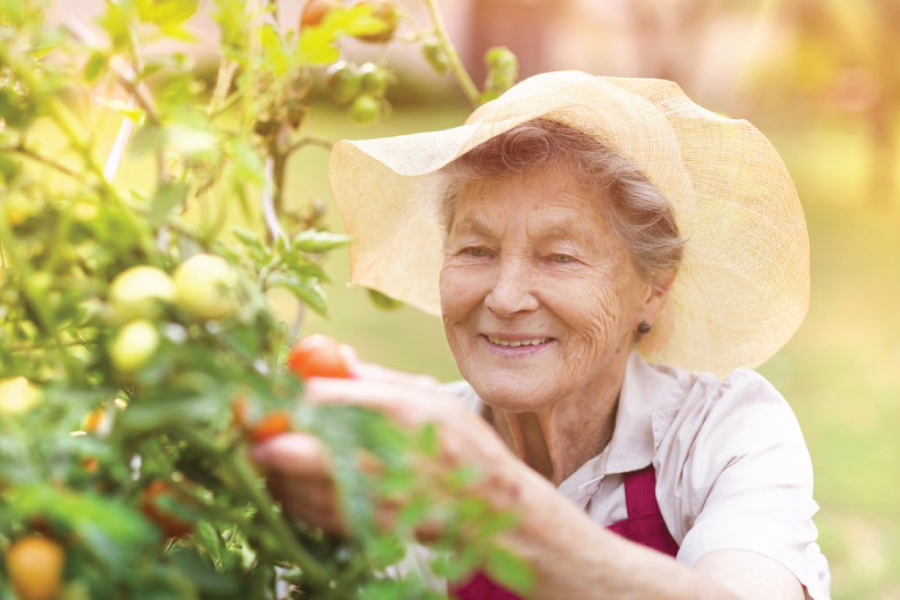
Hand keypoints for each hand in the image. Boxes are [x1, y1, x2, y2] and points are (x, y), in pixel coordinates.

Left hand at [251, 349, 519, 536]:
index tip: (255, 389)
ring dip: (267, 467)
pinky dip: (287, 493)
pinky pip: (303, 511)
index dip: (278, 393)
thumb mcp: (429, 396)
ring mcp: (366, 498)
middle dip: (257, 435)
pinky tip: (291, 478)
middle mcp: (376, 456)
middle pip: (290, 448)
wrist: (491, 509)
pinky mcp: (359, 528)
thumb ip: (377, 378)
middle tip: (245, 423)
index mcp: (394, 412)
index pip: (317, 399)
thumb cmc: (460, 443)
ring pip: (288, 484)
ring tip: (265, 449)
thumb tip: (334, 356)